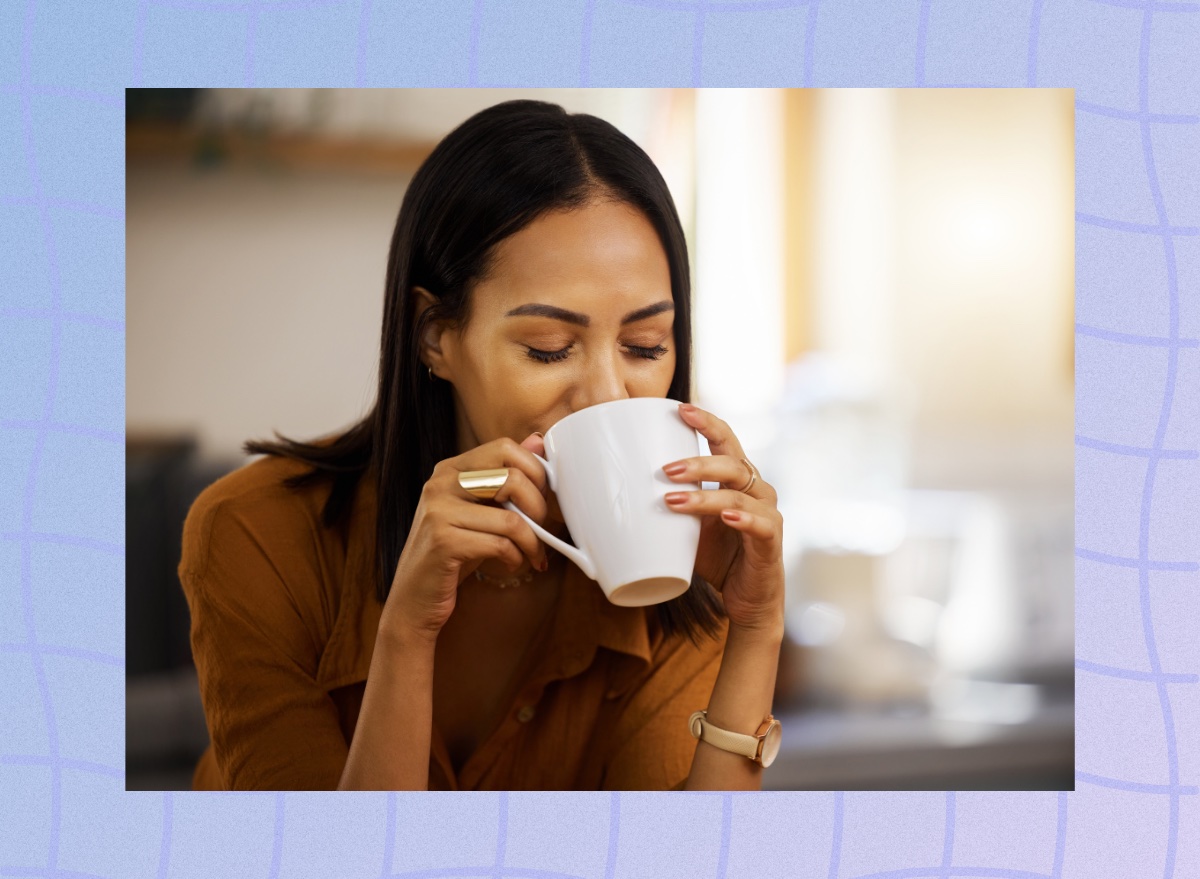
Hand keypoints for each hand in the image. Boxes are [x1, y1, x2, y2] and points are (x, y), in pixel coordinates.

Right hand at [382, 433, 551, 641]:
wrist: (414, 599)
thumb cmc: (454, 554)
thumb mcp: (481, 511)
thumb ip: (505, 477)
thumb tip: (538, 441)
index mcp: (450, 469)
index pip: (505, 448)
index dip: (535, 472)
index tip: (541, 499)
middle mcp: (440, 483)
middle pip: (513, 477)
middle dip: (538, 507)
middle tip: (541, 530)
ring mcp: (438, 511)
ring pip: (512, 518)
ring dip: (532, 543)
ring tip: (531, 554)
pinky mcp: (442, 542)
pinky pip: (500, 544)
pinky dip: (516, 558)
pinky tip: (511, 565)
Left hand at [661, 403, 784, 636]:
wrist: (744, 601)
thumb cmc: (715, 558)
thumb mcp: (684, 527)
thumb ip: (662, 508)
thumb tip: (607, 497)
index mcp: (736, 479)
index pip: (726, 441)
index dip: (707, 423)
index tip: (680, 408)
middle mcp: (757, 489)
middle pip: (732, 462)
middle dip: (698, 461)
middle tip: (665, 469)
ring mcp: (768, 514)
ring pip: (739, 492)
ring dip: (705, 495)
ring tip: (673, 500)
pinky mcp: (772, 541)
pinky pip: (760, 524)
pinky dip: (742, 517)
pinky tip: (725, 516)